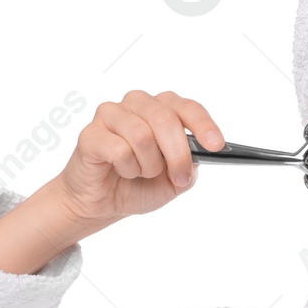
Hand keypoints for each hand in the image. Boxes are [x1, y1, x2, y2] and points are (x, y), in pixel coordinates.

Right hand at [53, 90, 224, 225]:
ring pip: (142, 135)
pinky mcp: (91, 133)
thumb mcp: (175, 179)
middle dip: (177, 154)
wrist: (103, 203)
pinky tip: (121, 170)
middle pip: (165, 119)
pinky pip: (119, 150)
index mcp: (161, 108)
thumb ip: (189, 164)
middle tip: (179, 178)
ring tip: (141, 172)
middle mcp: (137, 104)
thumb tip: (200, 153)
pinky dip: (127, 168)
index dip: (203, 125)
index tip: (216, 146)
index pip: (186, 107)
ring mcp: (111, 115)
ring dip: (148, 165)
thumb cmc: (139, 184)